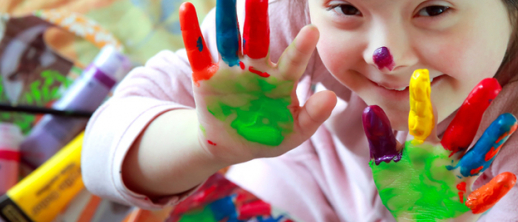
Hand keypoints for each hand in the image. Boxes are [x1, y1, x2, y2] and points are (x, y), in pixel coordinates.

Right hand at [179, 0, 335, 163]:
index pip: (294, 60)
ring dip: (226, 15)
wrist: (234, 145)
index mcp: (281, 79)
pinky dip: (191, 31)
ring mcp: (231, 70)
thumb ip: (313, 116)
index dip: (302, 47)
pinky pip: (198, 51)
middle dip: (258, 15)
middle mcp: (257, 68)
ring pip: (229, 38)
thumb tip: (331, 97)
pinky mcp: (206, 77)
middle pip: (258, 37)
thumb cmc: (270, 135)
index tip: (313, 30)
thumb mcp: (294, 131)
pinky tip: (186, 9)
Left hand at [363, 70, 517, 220]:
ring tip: (509, 120)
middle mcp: (446, 156)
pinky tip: (508, 177)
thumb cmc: (402, 191)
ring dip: (493, 140)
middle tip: (490, 82)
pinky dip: (495, 189)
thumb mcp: (385, 165)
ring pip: (478, 156)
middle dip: (475, 108)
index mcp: (424, 146)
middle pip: (462, 129)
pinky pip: (484, 196)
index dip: (422, 98)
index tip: (420, 73)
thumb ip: (380, 139)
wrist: (417, 221)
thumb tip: (371, 109)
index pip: (424, 118)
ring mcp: (459, 178)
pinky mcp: (468, 204)